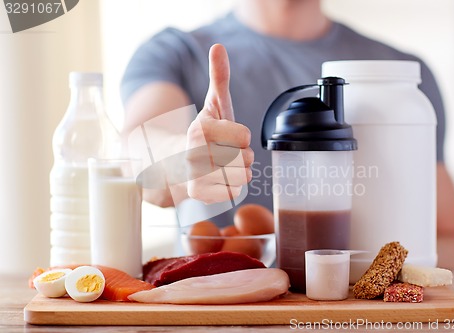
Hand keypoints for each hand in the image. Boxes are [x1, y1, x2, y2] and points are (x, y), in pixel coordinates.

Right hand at [185, 44, 253, 203]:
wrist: (177, 159)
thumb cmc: (204, 131)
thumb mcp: (214, 103)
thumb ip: (219, 77)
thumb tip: (218, 46)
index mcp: (201, 129)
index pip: (245, 137)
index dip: (240, 136)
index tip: (226, 135)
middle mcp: (194, 153)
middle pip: (245, 158)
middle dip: (241, 155)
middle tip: (224, 152)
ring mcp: (194, 176)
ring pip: (242, 177)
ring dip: (238, 172)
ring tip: (222, 165)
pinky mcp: (197, 194)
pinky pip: (232, 193)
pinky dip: (230, 187)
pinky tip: (217, 179)